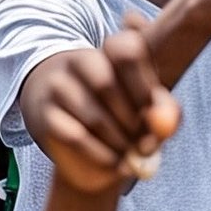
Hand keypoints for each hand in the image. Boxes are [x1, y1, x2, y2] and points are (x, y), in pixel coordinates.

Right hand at [37, 18, 180, 193]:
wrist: (71, 130)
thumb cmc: (119, 113)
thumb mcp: (147, 106)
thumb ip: (165, 111)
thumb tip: (163, 125)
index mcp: (110, 50)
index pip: (126, 49)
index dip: (144, 84)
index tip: (152, 111)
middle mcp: (78, 61)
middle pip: (106, 83)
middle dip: (132, 121)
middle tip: (145, 143)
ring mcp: (57, 86)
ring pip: (92, 116)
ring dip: (119, 142)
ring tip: (131, 155)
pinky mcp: (44, 114)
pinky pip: (74, 136)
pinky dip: (101, 155)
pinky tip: (114, 161)